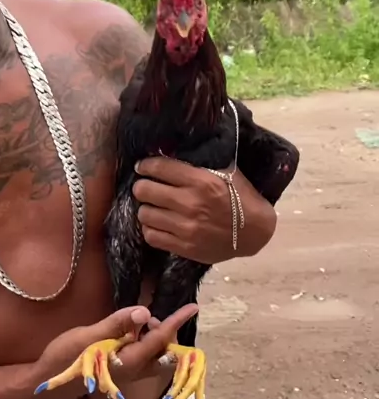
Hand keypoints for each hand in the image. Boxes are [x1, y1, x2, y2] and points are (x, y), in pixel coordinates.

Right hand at [32, 303, 197, 391]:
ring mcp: (130, 375)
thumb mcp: (89, 336)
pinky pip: (146, 359)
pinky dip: (147, 344)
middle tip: (146, 318)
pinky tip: (131, 334)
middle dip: (165, 332)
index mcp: (130, 362)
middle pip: (166, 352)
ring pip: (157, 357)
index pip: (160, 339)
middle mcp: (135, 371)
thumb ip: (118, 324)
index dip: (176, 321)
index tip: (192, 307)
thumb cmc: (66, 358)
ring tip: (137, 324)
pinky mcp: (123, 373)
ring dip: (155, 338)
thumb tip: (145, 312)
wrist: (49, 384)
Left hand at [133, 156, 275, 263]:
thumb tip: (173, 151)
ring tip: (152, 207)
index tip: (142, 167)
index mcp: (201, 181)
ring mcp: (186, 227)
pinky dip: (150, 229)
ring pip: (144, 214)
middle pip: (145, 190)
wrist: (256, 232)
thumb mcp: (227, 173)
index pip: (159, 167)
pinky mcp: (185, 247)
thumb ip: (200, 163)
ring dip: (146, 209)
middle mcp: (190, 203)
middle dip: (141, 187)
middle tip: (145, 188)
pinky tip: (157, 225)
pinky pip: (152, 236)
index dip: (145, 166)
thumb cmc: (242, 198)